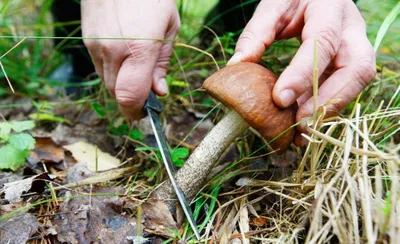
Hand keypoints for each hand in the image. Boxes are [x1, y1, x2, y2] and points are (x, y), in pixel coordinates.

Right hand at [81, 0, 179, 119]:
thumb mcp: (169, 29)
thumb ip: (161, 64)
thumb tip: (158, 93)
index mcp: (139, 48)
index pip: (129, 96)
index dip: (135, 112)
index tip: (143, 116)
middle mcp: (113, 50)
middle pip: (117, 93)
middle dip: (131, 99)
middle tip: (146, 93)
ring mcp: (96, 45)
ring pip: (106, 81)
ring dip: (121, 84)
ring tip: (136, 67)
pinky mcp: (87, 40)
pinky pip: (99, 66)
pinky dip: (112, 70)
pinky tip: (123, 54)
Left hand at [228, 0, 375, 145]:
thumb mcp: (274, 5)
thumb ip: (257, 33)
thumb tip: (236, 65)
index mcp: (331, 8)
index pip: (323, 42)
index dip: (304, 74)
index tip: (280, 99)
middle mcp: (351, 29)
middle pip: (356, 68)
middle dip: (329, 100)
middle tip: (300, 124)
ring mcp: (356, 47)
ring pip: (356, 83)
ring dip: (329, 110)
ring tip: (301, 132)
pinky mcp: (350, 62)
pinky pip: (344, 88)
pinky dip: (324, 107)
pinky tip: (304, 122)